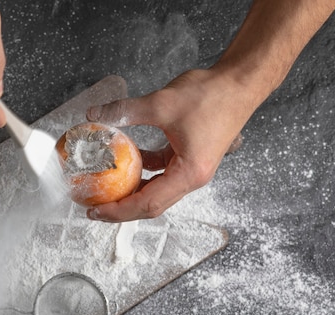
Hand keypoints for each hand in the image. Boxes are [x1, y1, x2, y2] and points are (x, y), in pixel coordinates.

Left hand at [85, 69, 252, 221]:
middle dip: (121, 208)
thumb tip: (94, 114)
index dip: (119, 210)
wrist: (240, 83)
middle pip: (152, 204)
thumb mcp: (161, 103)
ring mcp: (191, 169)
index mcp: (189, 174)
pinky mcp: (189, 157)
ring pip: (156, 190)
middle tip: (94, 206)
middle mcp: (192, 178)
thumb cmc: (212, 95)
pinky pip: (162, 172)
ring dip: (132, 191)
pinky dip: (143, 170)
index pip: (148, 203)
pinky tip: (126, 160)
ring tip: (106, 189)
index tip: (96, 211)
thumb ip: (125, 110)